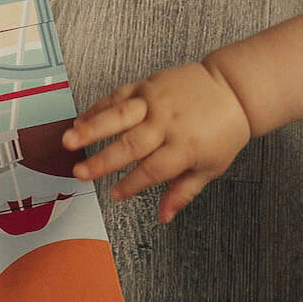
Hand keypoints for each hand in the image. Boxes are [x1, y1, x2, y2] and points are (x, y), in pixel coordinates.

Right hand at [64, 61, 250, 219]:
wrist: (233, 88)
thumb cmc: (223, 130)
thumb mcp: (211, 167)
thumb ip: (184, 192)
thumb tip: (164, 216)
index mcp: (185, 148)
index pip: (152, 171)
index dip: (131, 184)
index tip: (114, 194)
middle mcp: (167, 124)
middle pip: (130, 146)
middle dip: (102, 161)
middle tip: (80, 173)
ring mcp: (156, 102)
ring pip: (119, 116)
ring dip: (91, 129)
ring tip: (69, 140)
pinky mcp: (148, 84)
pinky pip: (118, 96)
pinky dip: (97, 108)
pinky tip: (80, 120)